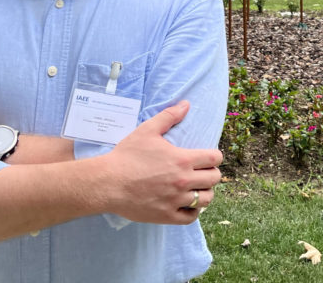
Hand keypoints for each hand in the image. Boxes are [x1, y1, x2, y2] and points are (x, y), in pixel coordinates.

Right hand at [96, 100, 222, 224]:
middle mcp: (183, 181)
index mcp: (182, 159)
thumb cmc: (127, 155)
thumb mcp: (147, 130)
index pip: (214, 159)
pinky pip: (191, 217)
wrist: (108, 182)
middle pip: (214, 179)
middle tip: (202, 172)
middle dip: (212, 173)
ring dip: (205, 192)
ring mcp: (175, 200)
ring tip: (197, 188)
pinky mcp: (166, 216)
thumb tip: (186, 104)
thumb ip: (169, 116)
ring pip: (206, 199)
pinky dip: (194, 211)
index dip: (215, 156)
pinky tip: (188, 204)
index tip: (209, 157)